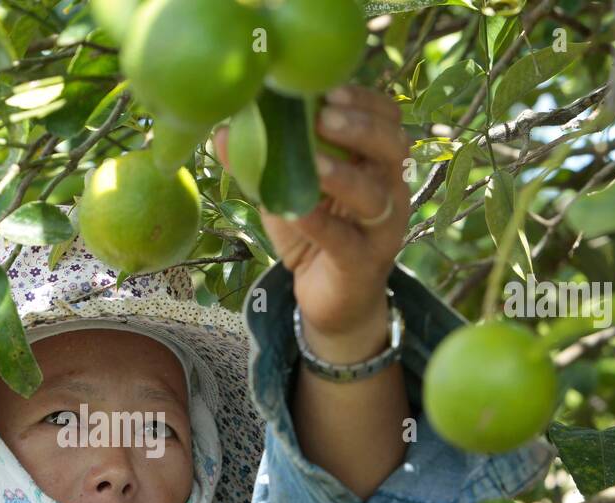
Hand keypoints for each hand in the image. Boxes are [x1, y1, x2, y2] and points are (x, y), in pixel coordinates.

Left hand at [215, 84, 410, 362]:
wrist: (329, 301)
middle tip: (324, 115)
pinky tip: (299, 210)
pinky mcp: (363, 264)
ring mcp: (382, 229)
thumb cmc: (314, 236)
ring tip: (314, 161)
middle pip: (393, 148)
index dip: (365, 102)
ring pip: (376, 195)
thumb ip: (261, 161)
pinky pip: (344, 241)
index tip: (330, 89)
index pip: (387, 120)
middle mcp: (390, 191)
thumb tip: (221, 128)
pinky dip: (321, 223)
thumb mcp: (284, 193)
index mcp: (376, 164)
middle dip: (361, 128)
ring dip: (344, 175)